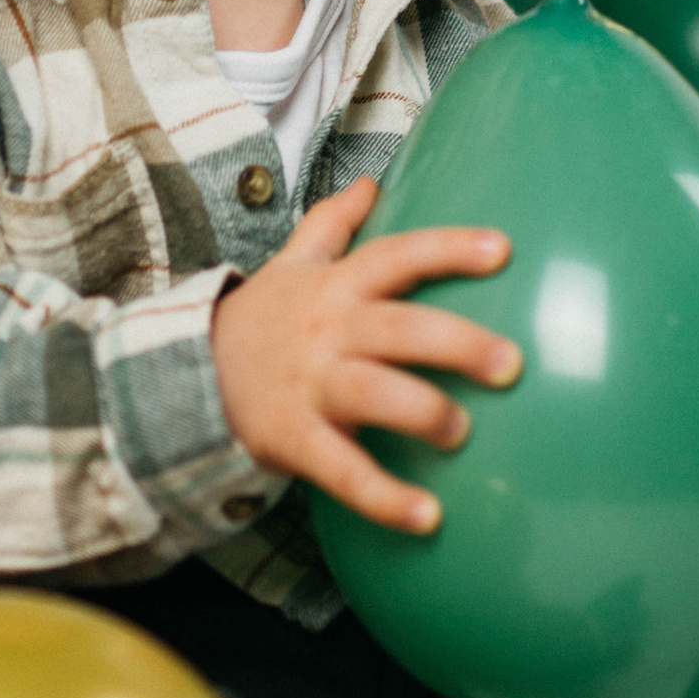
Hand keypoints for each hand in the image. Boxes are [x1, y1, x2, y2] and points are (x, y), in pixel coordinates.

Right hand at [211, 173, 517, 534]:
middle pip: (398, 328)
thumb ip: (331, 223)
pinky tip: (427, 517)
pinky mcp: (293, 439)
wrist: (186, 375)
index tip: (504, 249)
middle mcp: (327, 331)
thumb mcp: (290, 265)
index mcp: (335, 287)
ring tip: (461, 433)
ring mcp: (310, 385)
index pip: (396, 256)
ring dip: (423, 413)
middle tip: (512, 363)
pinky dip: (383, 496)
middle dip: (457, 344)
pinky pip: (343, 470)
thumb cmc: (260, 322)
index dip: (448, 250)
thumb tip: (372, 180)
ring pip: (373, 394)